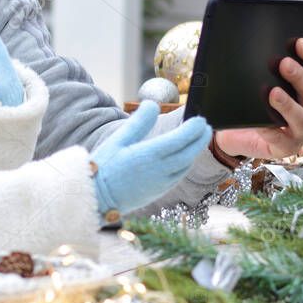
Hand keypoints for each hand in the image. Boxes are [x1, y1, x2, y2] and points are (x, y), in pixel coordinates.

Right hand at [90, 101, 212, 219]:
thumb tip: (152, 104)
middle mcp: (159, 171)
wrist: (96, 199)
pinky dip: (185, 163)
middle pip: (188, 153)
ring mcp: (161, 184)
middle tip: (206, 126)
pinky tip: (184, 156)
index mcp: (148, 156)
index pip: (178, 140)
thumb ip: (138, 122)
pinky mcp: (159, 192)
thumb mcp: (118, 140)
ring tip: (198, 138)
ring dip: (194, 151)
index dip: (193, 129)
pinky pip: (179, 175)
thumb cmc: (104, 167)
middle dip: (200, 139)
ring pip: (185, 165)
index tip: (200, 119)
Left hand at [216, 38, 302, 159]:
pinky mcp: (286, 147)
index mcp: (301, 86)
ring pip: (301, 116)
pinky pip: (281, 139)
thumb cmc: (245, 102)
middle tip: (283, 63)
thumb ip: (251, 63)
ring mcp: (298, 128)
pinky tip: (262, 125)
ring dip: (288, 104)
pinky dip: (272, 131)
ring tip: (273, 93)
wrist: (231, 134)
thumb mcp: (249, 80)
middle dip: (299, 75)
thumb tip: (234, 38)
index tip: (299, 42)